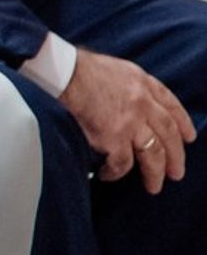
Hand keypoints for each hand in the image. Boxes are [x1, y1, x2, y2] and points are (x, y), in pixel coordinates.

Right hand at [60, 48, 193, 190]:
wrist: (65, 73)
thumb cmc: (80, 68)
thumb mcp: (117, 68)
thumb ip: (129, 85)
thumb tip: (128, 99)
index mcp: (144, 84)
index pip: (172, 106)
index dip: (183, 123)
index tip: (188, 138)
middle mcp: (143, 104)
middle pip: (168, 135)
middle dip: (176, 156)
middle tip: (176, 173)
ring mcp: (131, 123)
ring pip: (152, 155)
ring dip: (154, 173)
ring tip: (153, 186)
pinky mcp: (113, 138)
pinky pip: (121, 163)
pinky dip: (115, 173)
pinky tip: (108, 175)